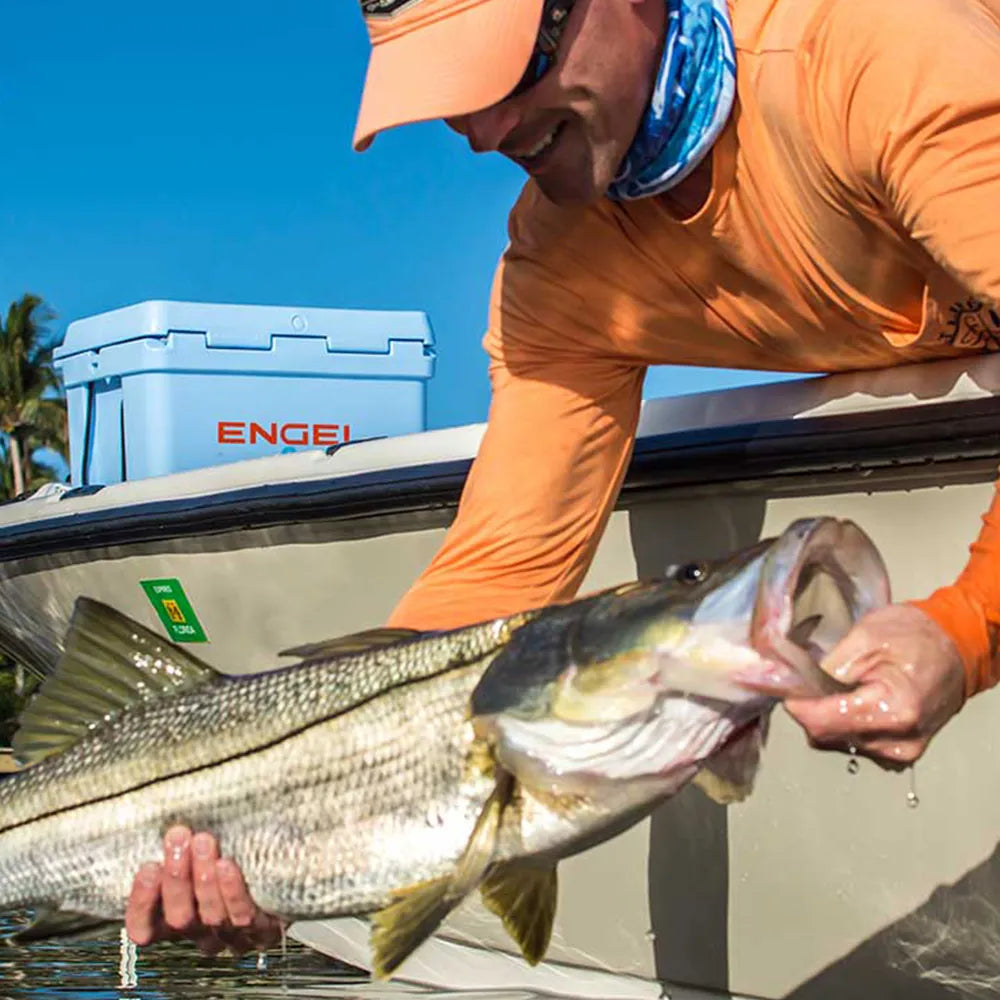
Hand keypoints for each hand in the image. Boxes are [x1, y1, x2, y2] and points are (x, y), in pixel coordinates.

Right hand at [125, 825, 285, 955]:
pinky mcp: (261, 931)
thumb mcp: (197, 852)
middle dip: (176, 876)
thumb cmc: (230, 854)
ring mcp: (230, 934)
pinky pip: (243, 915)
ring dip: (203, 878)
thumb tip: (163, 812)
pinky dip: (232, 891)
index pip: (144, 927)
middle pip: (179, 918)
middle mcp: (199, 933)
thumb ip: (180, 847)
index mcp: (174, 921)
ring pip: (210, 916)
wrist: (285, 875)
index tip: (148, 867)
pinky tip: (227, 866)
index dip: (142, 903)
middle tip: (178, 838)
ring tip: (204, 842)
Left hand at [784, 604, 964, 767]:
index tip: (786, 684)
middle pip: (825, 736)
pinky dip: (843, 722)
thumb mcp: (865, 637)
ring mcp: (900, 751)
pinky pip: (853, 743)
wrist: (958, 647)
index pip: (822, 722)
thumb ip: (828, 666)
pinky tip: (850, 699)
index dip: (797, 704)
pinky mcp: (899, 751)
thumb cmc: (915, 636)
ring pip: (836, 742)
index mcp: (892, 711)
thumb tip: (796, 684)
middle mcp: (898, 741)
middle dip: (809, 708)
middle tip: (808, 679)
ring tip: (834, 686)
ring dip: (826, 716)